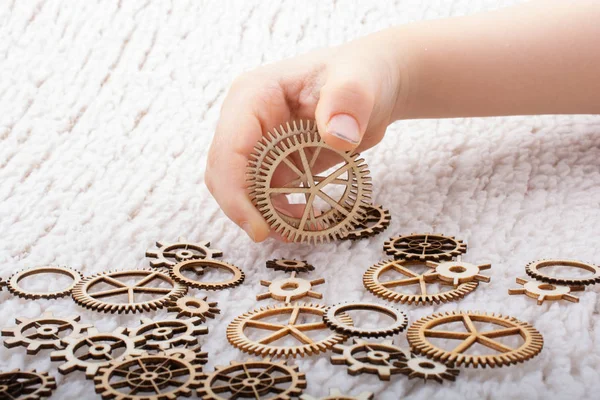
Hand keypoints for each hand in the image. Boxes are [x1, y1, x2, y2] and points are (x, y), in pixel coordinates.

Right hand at [205, 29, 406, 241]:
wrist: (373, 86)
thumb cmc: (361, 74)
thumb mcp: (359, 81)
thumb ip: (348, 100)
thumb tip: (336, 138)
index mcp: (252, 96)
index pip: (228, 150)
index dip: (235, 193)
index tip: (259, 227)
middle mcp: (245, 121)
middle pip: (225, 174)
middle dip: (244, 209)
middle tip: (278, 236)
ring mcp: (258, 142)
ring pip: (241, 189)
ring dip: (263, 215)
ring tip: (298, 230)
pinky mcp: (273, 162)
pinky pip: (265, 194)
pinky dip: (279, 214)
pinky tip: (305, 221)